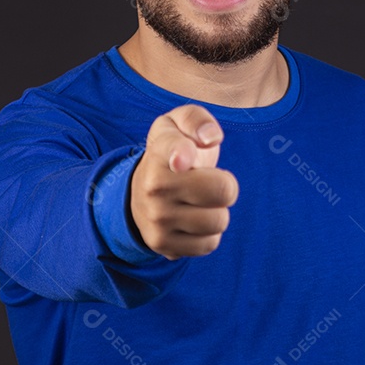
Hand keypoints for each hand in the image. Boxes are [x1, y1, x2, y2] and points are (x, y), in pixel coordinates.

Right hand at [129, 105, 238, 259]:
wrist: (138, 191)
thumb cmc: (172, 151)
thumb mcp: (178, 123)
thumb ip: (197, 119)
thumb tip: (211, 139)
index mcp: (160, 150)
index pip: (173, 149)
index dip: (181, 152)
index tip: (182, 159)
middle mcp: (154, 186)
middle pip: (223, 191)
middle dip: (226, 185)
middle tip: (210, 181)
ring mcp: (156, 218)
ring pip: (219, 221)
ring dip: (217, 211)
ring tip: (198, 201)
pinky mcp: (162, 244)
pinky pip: (209, 245)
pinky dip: (208, 234)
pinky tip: (192, 221)